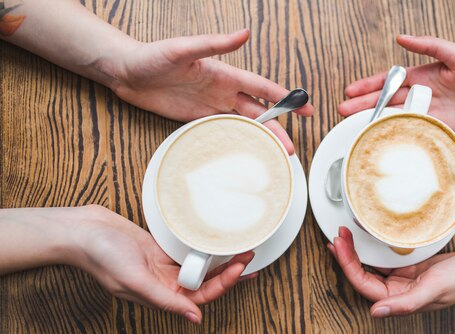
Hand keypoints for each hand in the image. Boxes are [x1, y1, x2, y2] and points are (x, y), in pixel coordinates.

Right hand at [68, 206, 255, 323]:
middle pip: (206, 282)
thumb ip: (165, 300)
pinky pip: (188, 251)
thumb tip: (195, 320)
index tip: (241, 268)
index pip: (202, 296)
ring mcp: (164, 266)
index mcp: (161, 295)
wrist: (83, 230)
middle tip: (249, 256)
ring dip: (220, 260)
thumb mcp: (134, 280)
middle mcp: (165, 283)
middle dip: (230, 272)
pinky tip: (218, 241)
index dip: (224, 284)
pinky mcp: (160, 249)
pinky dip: (204, 248)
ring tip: (242, 248)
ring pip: (200, 267)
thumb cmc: (102, 256)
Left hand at [110, 29, 313, 153]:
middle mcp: (222, 91)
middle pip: (258, 112)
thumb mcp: (183, 49)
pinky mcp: (197, 119)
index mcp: (224, 74)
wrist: (126, 73)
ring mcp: (210, 106)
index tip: (304, 106)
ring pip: (244, 124)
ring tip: (275, 155)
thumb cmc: (152, 56)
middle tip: (291, 147)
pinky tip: (247, 152)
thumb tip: (244, 33)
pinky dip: (238, 142)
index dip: (284, 97)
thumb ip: (214, 43)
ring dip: (260, 138)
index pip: (261, 88)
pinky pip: (223, 131)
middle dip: (277, 128)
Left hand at [327, 227, 454, 316]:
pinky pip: (381, 258)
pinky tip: (362, 238)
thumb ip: (406, 304)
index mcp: (398, 301)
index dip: (347, 266)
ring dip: (354, 252)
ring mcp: (399, 279)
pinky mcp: (405, 267)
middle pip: (360, 275)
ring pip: (368, 266)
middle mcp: (395, 292)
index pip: (363, 285)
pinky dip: (369, 248)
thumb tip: (376, 313)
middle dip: (345, 256)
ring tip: (342, 235)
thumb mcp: (434, 290)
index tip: (338, 245)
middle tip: (337, 235)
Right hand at [338, 35, 454, 135]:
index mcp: (424, 75)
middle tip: (343, 112)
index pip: (390, 80)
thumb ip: (430, 45)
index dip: (369, 85)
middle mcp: (423, 94)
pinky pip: (413, 131)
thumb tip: (403, 37)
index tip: (351, 91)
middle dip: (364, 106)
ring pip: (395, 117)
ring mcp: (429, 112)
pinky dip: (396, 135)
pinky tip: (381, 138)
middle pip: (387, 101)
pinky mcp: (439, 128)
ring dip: (374, 121)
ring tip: (354, 126)